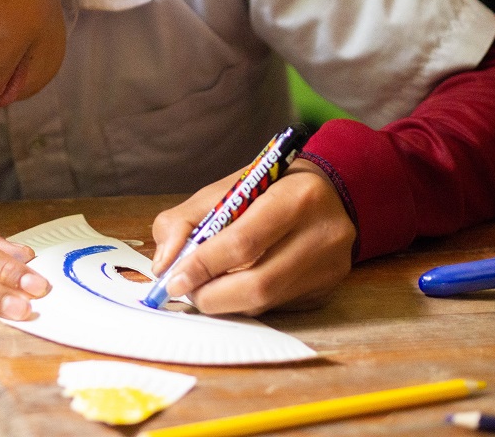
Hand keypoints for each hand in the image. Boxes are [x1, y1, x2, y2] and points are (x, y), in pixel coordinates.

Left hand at [150, 158, 355, 314]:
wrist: (326, 192)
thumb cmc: (268, 188)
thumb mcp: (225, 188)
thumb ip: (185, 220)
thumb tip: (164, 264)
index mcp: (298, 196)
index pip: (244, 242)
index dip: (203, 264)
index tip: (173, 278)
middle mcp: (323, 234)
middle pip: (257, 284)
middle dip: (210, 293)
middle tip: (184, 289)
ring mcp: (329, 267)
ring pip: (264, 302)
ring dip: (224, 300)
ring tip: (202, 286)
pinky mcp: (326, 290)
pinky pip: (275, 307)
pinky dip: (244, 302)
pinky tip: (233, 285)